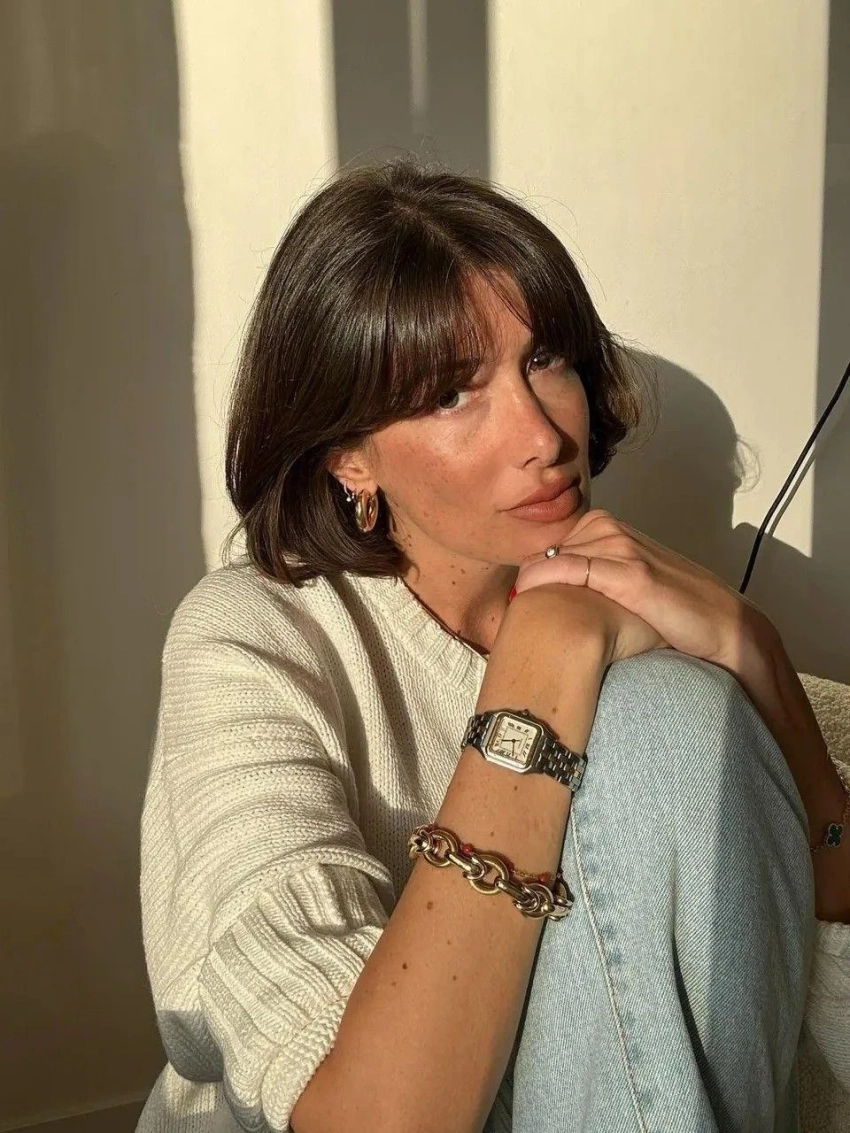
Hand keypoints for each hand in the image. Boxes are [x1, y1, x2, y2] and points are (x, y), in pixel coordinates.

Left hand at [513, 508, 766, 666]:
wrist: (722, 626)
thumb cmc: (674, 611)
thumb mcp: (628, 583)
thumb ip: (597, 575)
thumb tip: (557, 592)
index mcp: (611, 529)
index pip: (553, 541)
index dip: (533, 568)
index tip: (519, 595)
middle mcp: (613, 530)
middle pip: (547, 548)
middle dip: (528, 575)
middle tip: (515, 606)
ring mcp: (621, 547)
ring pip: (553, 556)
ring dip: (530, 580)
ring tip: (517, 607)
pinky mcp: (628, 573)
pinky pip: (568, 568)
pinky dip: (541, 580)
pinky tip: (526, 597)